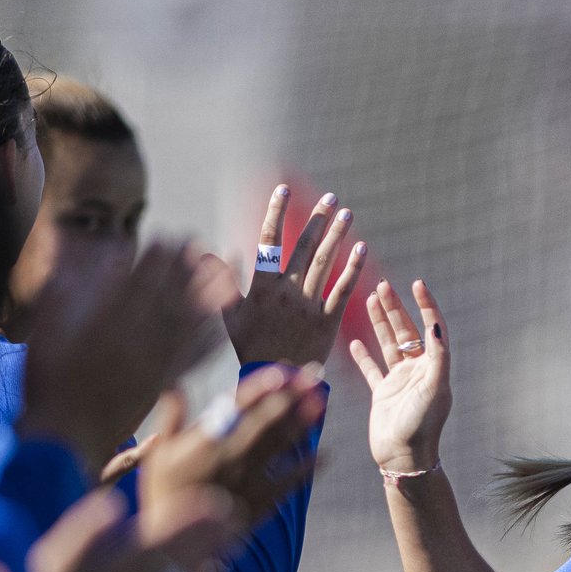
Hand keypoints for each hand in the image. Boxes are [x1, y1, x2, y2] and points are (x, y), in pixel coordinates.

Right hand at [16, 238, 226, 473]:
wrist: (65, 436)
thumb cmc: (49, 379)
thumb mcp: (48, 327)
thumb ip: (72, 288)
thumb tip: (103, 257)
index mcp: (107, 321)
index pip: (140, 279)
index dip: (158, 256)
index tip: (170, 237)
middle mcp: (137, 338)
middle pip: (170, 295)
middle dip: (187, 268)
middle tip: (201, 246)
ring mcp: (153, 362)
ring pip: (188, 322)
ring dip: (209, 297)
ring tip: (227, 274)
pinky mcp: (162, 384)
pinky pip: (193, 358)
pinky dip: (211, 338)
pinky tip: (224, 323)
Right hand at [127, 367, 325, 534]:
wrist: (177, 546)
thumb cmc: (163, 497)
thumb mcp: (157, 456)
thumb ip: (170, 421)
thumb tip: (177, 388)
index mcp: (207, 440)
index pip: (239, 404)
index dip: (263, 385)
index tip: (282, 370)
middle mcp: (232, 455)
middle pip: (268, 418)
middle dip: (292, 394)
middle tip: (313, 374)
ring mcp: (249, 479)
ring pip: (281, 445)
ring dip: (303, 422)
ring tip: (321, 402)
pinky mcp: (260, 503)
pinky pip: (290, 482)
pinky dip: (308, 468)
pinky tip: (326, 455)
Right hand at [223, 185, 366, 367]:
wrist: (276, 382)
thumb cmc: (249, 348)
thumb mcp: (228, 316)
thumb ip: (222, 282)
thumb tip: (209, 250)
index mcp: (261, 289)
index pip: (268, 241)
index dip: (275, 212)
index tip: (283, 189)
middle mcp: (286, 293)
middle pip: (303, 247)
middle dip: (318, 220)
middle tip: (331, 198)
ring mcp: (309, 306)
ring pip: (324, 264)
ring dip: (337, 236)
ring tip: (347, 213)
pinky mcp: (328, 322)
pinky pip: (343, 290)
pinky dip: (353, 268)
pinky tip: (361, 248)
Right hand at [347, 278, 449, 475]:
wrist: (403, 458)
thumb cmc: (422, 425)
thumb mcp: (435, 388)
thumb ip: (437, 356)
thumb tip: (435, 324)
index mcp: (434, 367)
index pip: (432, 328)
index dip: (426, 305)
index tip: (417, 284)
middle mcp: (417, 371)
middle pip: (407, 331)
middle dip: (395, 308)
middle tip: (383, 286)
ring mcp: (399, 381)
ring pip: (389, 344)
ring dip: (380, 323)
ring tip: (371, 299)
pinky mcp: (382, 394)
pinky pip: (372, 369)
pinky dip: (364, 355)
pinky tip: (354, 341)